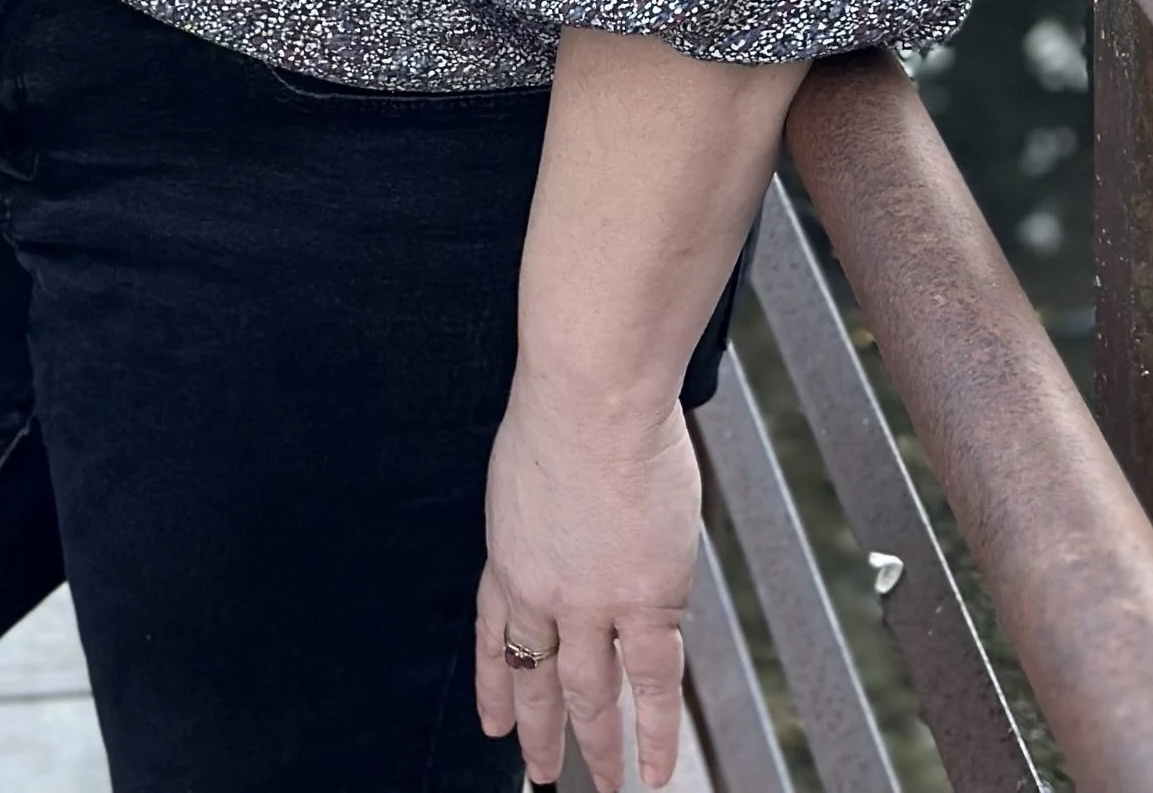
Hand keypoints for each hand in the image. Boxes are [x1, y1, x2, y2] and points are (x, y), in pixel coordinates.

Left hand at [476, 364, 704, 791]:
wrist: (592, 399)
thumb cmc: (564, 401)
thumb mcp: (525, 461)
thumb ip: (543, 500)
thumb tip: (569, 505)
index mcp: (509, 551)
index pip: (496, 632)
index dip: (495, 679)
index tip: (492, 721)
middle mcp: (542, 591)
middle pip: (537, 675)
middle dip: (538, 731)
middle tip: (542, 772)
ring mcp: (592, 604)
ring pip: (591, 694)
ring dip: (599, 746)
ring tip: (608, 786)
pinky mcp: (646, 603)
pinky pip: (655, 683)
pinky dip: (658, 731)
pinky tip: (659, 768)